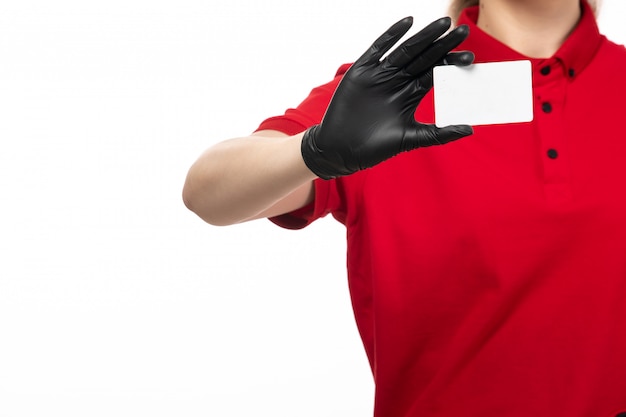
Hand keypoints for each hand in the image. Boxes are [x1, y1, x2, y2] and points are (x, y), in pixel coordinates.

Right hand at [301, 16, 473, 179]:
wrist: (341, 149)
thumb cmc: (375, 147)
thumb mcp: (411, 139)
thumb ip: (439, 134)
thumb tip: (470, 129)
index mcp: (410, 94)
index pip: (435, 73)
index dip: (451, 64)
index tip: (470, 58)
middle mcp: (397, 80)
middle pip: (424, 58)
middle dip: (443, 45)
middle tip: (464, 31)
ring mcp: (380, 74)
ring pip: (406, 50)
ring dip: (424, 36)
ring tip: (443, 23)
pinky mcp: (362, 70)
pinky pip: (378, 48)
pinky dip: (391, 35)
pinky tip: (408, 22)